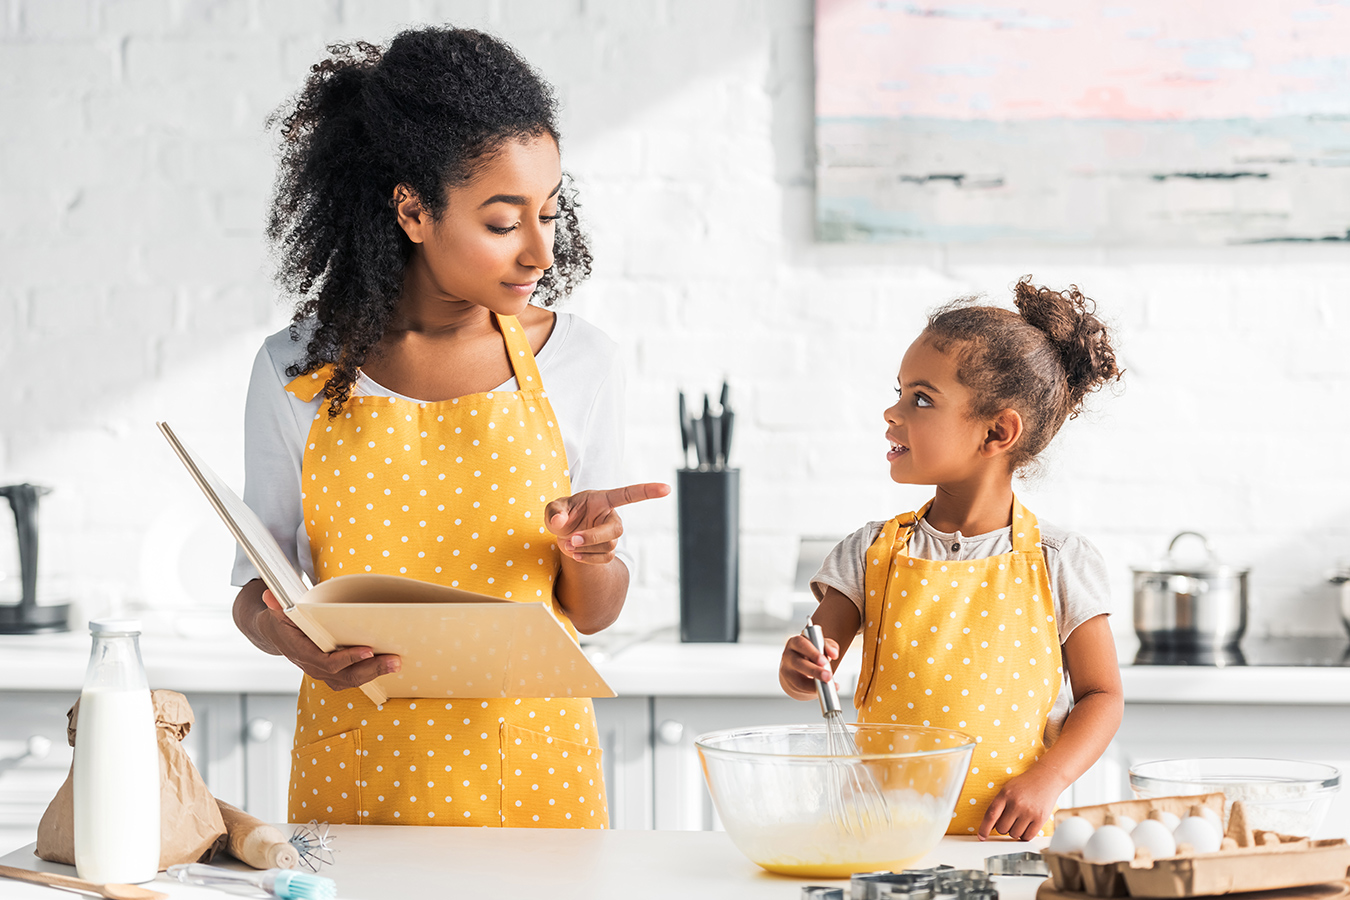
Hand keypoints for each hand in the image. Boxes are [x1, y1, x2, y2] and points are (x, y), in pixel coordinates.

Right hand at [257, 588, 400, 690]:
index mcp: (300, 652)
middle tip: (394, 660)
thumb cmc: (281, 619)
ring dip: (374, 674)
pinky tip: (386, 668)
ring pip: (350, 680)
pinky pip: (350, 679)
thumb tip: (269, 595)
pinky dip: (369, 676)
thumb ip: (276, 604)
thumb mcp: (277, 610)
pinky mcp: (330, 673)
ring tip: (395, 664)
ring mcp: (321, 672)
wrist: (274, 633)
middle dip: (371, 669)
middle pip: (344, 676)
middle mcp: (312, 666)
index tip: (368, 650)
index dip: (347, 658)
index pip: (326, 662)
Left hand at [545, 482, 669, 564]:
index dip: (647, 491)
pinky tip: (576, 555)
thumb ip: (554, 512)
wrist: (563, 534)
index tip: (667, 488)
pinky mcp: (608, 550)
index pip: (628, 494)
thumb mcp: (554, 508)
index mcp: (603, 500)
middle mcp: (611, 517)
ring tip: (567, 544)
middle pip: (615, 530)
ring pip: (607, 546)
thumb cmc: (562, 514)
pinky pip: (605, 558)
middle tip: (571, 540)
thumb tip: (559, 521)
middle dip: (593, 537)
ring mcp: (611, 535)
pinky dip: (588, 559)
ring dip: (585, 548)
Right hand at [779, 633, 837, 700]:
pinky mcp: (789, 686)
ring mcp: (787, 672)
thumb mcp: (820, 646)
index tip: (824, 661)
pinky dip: (815, 691)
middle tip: (828, 676)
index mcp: (794, 642)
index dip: (813, 653)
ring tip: (828, 685)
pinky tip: (825, 691)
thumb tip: (834, 653)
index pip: (801, 644)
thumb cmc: (810, 654)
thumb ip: (829, 646)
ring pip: (798, 681)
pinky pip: (802, 691)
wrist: (796, 668)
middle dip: (814, 671)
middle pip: (798, 663)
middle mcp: (788, 656)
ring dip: (814, 685)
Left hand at [978, 765, 1065, 840]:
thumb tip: (991, 825)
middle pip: (1002, 829)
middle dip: (1004, 827)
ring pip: (1014, 834)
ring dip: (1015, 831)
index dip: (984, 828)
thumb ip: (999, 805)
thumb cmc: (1025, 784)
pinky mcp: (1040, 819)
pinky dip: (1025, 835)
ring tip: (1020, 820)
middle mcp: (1016, 803)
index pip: (991, 815)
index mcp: (1005, 794)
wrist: (1046, 778)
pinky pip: (1027, 837)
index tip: (982, 836)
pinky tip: (1027, 826)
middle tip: (1010, 820)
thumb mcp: (1008, 790)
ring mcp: (1029, 812)